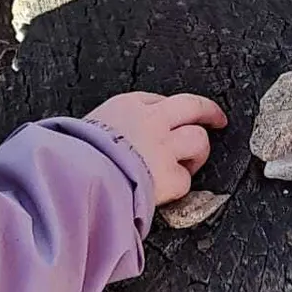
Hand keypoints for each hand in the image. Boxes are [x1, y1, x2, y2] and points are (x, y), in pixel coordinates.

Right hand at [86, 92, 227, 204]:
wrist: (75, 178)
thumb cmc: (73, 156)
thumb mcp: (86, 129)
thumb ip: (106, 131)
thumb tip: (105, 143)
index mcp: (127, 105)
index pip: (158, 100)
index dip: (168, 111)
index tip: (173, 117)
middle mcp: (151, 120)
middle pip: (193, 106)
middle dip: (210, 112)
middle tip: (218, 119)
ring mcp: (164, 146)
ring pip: (198, 140)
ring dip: (197, 152)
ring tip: (190, 163)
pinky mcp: (170, 175)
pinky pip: (185, 179)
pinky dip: (178, 186)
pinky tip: (168, 191)